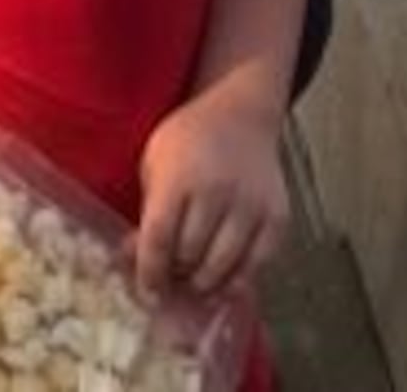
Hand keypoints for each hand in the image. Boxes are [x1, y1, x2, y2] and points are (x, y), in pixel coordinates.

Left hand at [135, 89, 289, 300]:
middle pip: (190, 255)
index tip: (146, 290)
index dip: (149, 271)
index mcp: (179, 176)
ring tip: (193, 281)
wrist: (240, 116)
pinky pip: (256, 263)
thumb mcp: (155, 163)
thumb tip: (131, 257)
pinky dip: (239, 279)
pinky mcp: (276, 217)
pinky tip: (224, 279)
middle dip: (176, 274)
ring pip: (223, 266)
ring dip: (204, 282)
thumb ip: (148, 211)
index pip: (159, 238)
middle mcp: (216, 191)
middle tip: (170, 280)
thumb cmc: (189, 139)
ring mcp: (250, 205)